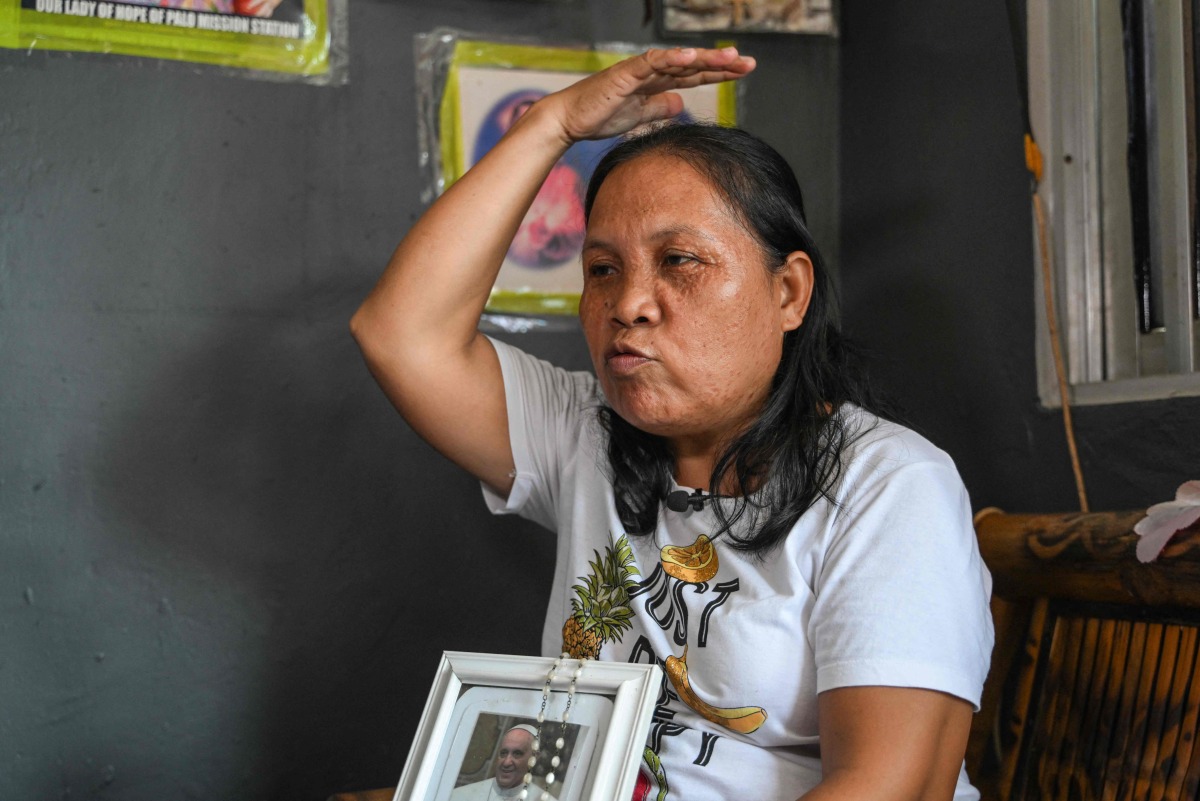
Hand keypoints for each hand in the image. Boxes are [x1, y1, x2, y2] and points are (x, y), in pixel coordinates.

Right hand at [535, 46, 754, 145]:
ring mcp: (639, 70)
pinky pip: (651, 63)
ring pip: (677, 61)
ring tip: (729, 58)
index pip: (694, 75)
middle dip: (720, 64)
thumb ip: (660, 107)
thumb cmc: (600, 115)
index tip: (743, 72)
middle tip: (748, 63)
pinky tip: (689, 57)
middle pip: (692, 65)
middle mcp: (652, 71)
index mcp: (657, 82)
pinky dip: (670, 58)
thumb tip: (680, 103)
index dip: (719, 73)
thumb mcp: (639, 115)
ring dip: (703, 58)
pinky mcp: (625, 73)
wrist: (570, 120)